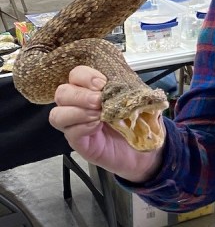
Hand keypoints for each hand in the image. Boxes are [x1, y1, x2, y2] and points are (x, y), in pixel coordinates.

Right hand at [50, 66, 163, 183]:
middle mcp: (79, 105)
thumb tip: (129, 84)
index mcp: (93, 90)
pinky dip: (82, 127)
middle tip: (98, 100)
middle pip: (62, 93)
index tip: (102, 83)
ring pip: (57, 114)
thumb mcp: (139, 103)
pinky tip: (96, 126)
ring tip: (98, 115)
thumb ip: (131, 92)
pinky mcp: (79, 142)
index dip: (85, 76)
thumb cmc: (138, 124)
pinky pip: (69, 132)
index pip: (76, 75)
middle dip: (80, 94)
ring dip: (77, 111)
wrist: (145, 151)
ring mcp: (76, 124)